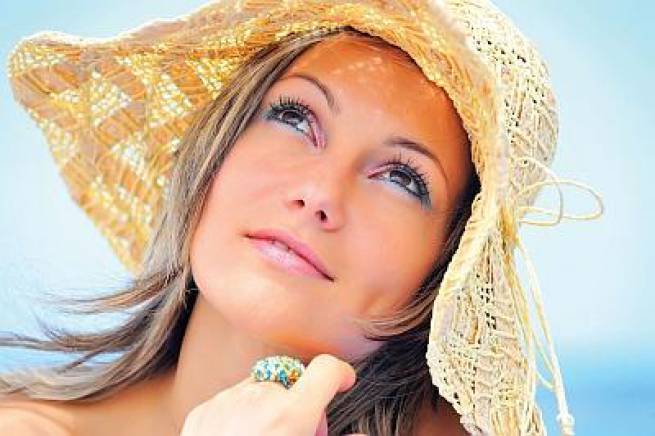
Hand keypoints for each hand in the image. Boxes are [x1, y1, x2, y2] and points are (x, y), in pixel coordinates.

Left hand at [179, 353, 366, 435]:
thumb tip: (361, 435)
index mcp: (290, 415)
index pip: (326, 369)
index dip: (340, 374)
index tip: (344, 382)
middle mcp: (258, 399)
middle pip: (294, 383)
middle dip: (302, 404)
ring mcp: (227, 402)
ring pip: (261, 388)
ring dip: (270, 407)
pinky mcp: (202, 411)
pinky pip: (231, 400)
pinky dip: (240, 414)